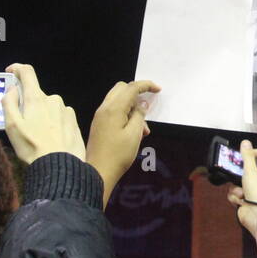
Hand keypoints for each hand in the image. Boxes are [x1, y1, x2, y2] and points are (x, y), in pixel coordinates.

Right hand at [2, 63, 87, 165]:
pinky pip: (59, 117)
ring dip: (42, 115)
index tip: (10, 72)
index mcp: (36, 98)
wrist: (60, 166)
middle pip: (36, 95)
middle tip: (23, 125)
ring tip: (38, 136)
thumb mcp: (12, 125)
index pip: (27, 72)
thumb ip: (9, 103)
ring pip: (49, 107)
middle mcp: (53, 99)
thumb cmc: (32, 146)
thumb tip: (12, 89)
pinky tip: (51, 139)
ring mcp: (66, 110)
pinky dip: (53, 123)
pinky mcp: (74, 121)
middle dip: (28, 105)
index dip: (17, 69)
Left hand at [86, 79, 160, 206]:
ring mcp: (100, 116)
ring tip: (144, 130)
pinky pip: (114, 111)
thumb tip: (142, 103)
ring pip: (118, 100)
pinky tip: (134, 132)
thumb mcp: (135, 134)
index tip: (158, 90)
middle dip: (137, 94)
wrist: (98, 172)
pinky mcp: (99, 124)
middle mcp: (104, 108)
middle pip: (121, 89)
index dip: (146, 85)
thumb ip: (140, 115)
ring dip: (132, 108)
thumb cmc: (119, 154)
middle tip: (148, 107)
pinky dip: (125, 115)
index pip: (131, 88)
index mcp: (113, 108)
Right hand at [226, 139, 256, 235]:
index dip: (250, 156)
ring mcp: (249, 192)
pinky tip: (241, 201)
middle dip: (238, 176)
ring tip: (243, 194)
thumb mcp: (251, 172)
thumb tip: (245, 142)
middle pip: (242, 172)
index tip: (246, 153)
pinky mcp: (242, 202)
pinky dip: (235, 198)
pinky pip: (233, 195)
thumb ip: (246, 157)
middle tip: (239, 176)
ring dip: (236, 189)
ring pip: (235, 184)